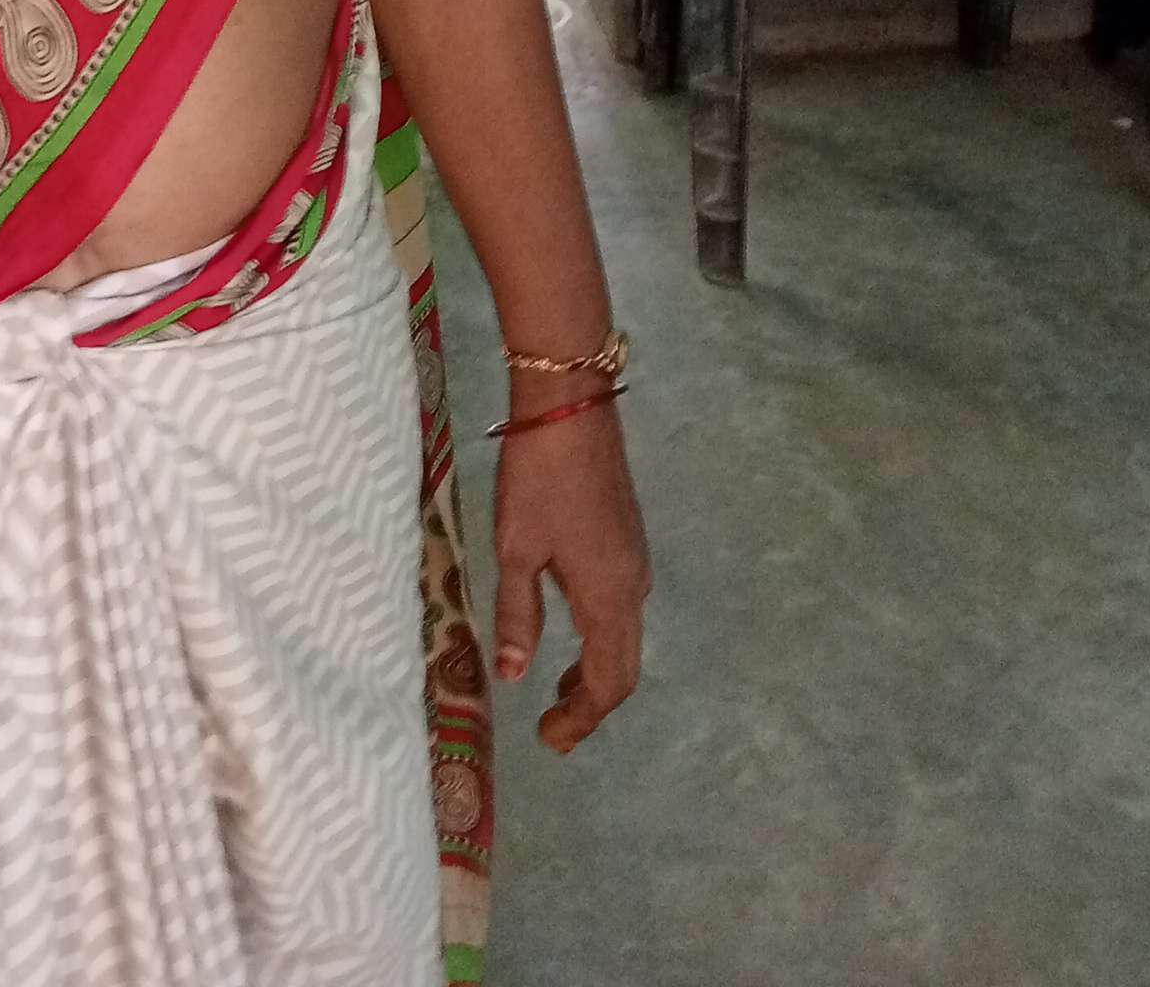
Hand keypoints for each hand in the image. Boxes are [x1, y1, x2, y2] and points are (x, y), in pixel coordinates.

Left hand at [491, 405, 650, 754]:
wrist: (571, 409)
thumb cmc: (537, 480)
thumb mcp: (516, 550)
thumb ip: (518, 616)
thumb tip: (516, 678)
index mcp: (608, 598)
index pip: (608, 682)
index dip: (581, 718)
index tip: (549, 740)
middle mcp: (633, 587)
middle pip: (623, 666)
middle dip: (590, 703)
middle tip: (554, 728)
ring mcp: (634, 560)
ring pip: (624, 636)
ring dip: (595, 670)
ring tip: (557, 689)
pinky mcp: (626, 538)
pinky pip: (620, 607)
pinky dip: (598, 636)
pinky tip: (569, 629)